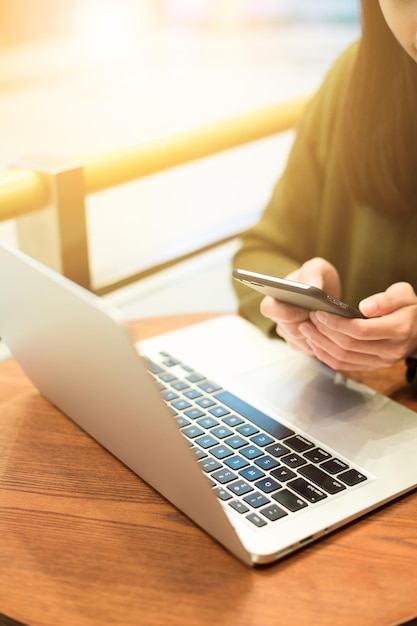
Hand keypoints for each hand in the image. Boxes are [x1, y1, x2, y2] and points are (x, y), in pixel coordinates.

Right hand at [260, 257, 340, 353]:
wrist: (327, 292)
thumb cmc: (317, 278)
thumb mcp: (318, 268)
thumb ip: (313, 273)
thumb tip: (312, 286)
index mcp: (274, 298)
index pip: (268, 309)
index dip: (285, 313)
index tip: (305, 311)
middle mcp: (278, 318)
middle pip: (288, 330)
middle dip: (308, 326)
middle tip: (325, 318)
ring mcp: (288, 333)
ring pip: (300, 342)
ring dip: (317, 335)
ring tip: (333, 324)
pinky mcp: (300, 344)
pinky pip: (309, 349)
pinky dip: (322, 343)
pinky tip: (332, 333)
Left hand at [300, 282, 416, 370]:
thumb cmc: (409, 308)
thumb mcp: (404, 294)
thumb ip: (386, 299)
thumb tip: (365, 307)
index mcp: (399, 330)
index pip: (360, 330)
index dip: (336, 322)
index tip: (319, 312)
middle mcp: (390, 350)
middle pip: (348, 345)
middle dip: (324, 332)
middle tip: (308, 319)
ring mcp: (381, 362)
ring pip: (344, 358)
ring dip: (321, 345)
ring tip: (306, 330)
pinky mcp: (372, 366)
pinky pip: (344, 366)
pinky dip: (326, 355)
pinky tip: (315, 343)